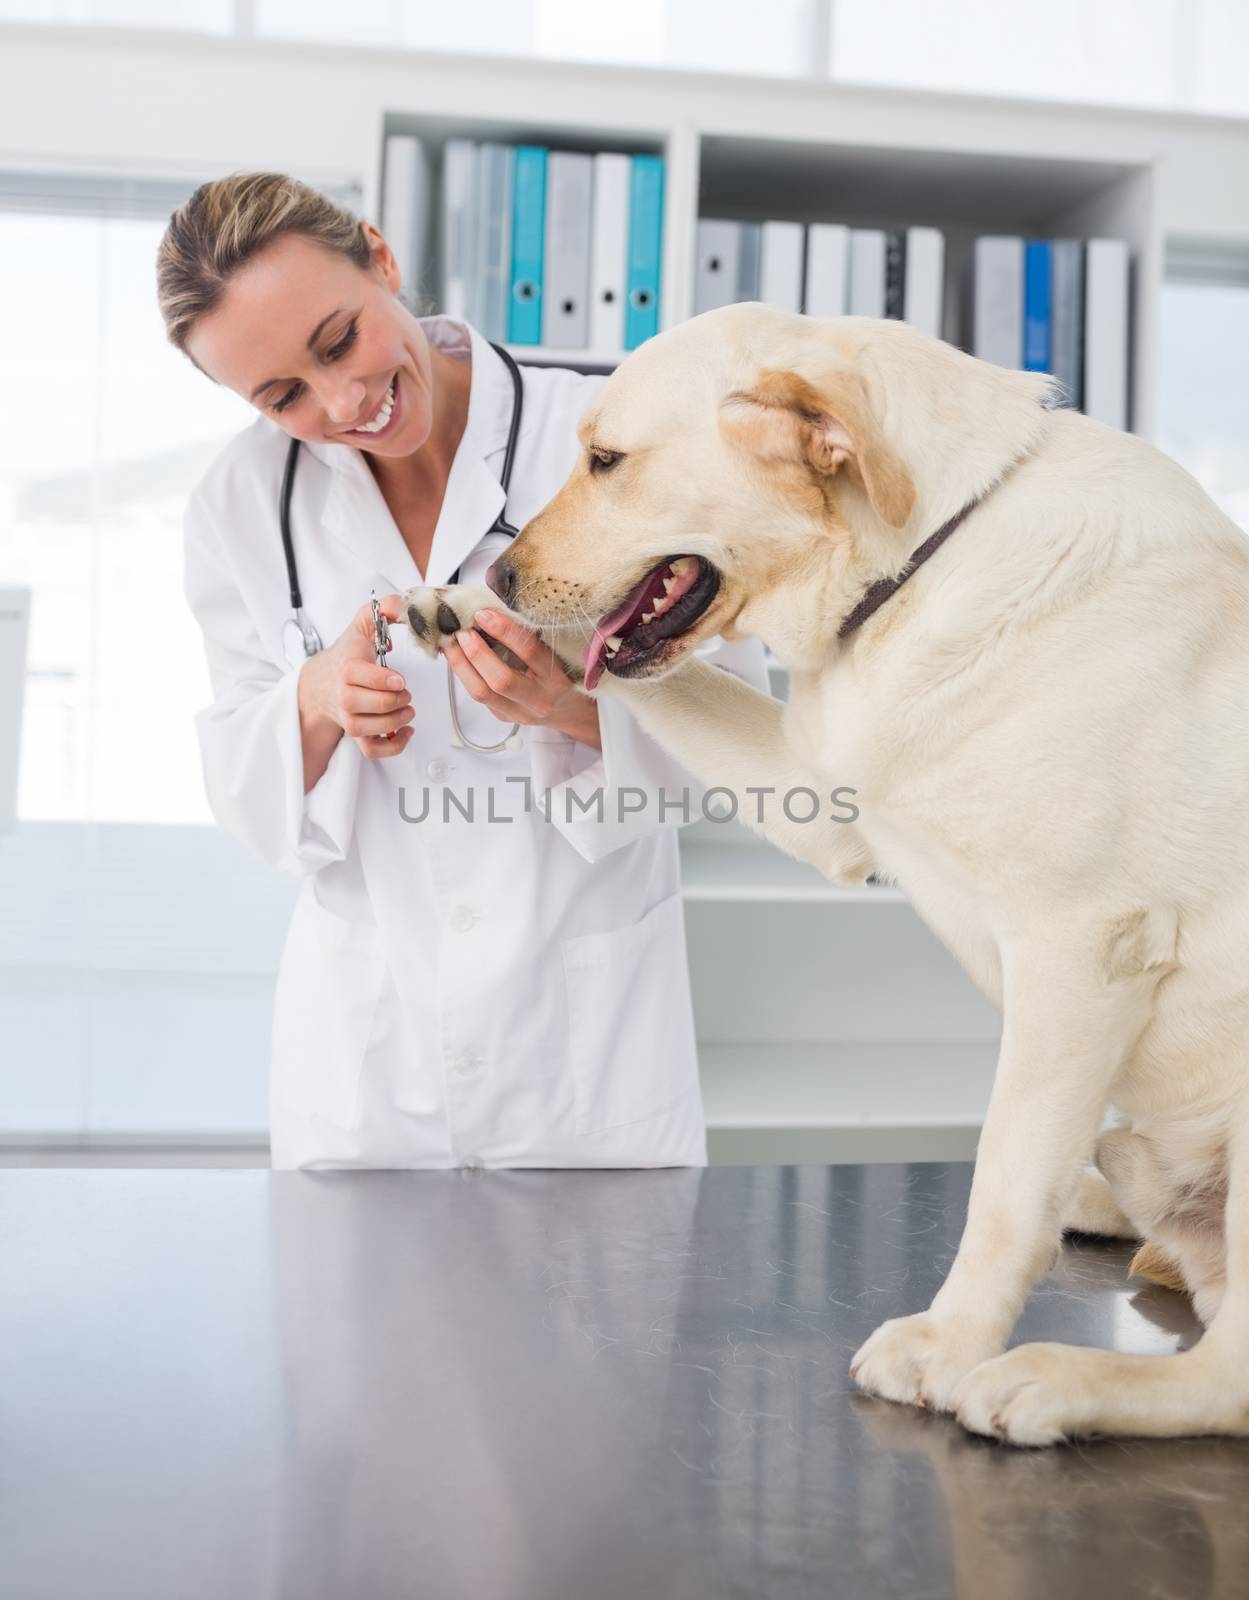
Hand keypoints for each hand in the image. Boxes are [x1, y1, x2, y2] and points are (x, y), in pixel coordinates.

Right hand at [299, 593, 414, 759]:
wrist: (321, 682)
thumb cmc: (348, 653)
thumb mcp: (363, 624)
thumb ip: (383, 609)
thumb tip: (403, 604)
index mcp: (347, 668)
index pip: (365, 678)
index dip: (387, 681)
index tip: (400, 679)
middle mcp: (344, 696)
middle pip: (374, 705)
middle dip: (397, 700)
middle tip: (405, 692)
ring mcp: (349, 718)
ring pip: (372, 729)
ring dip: (397, 721)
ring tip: (407, 708)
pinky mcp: (356, 735)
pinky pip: (373, 750)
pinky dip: (394, 746)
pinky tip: (406, 730)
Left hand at [443, 609, 601, 750]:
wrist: (567, 710)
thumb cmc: (558, 675)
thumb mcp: (553, 654)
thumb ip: (527, 638)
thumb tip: (490, 613)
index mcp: (555, 678)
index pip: (529, 651)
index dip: (504, 631)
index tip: (484, 614)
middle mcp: (538, 699)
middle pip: (501, 680)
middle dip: (476, 653)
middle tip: (462, 631)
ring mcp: (518, 713)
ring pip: (481, 692)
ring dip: (461, 665)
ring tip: (450, 643)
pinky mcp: (502, 717)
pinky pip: (478, 695)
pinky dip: (464, 673)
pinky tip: (457, 658)